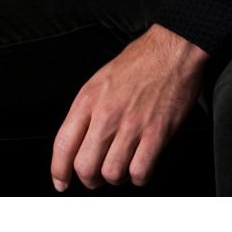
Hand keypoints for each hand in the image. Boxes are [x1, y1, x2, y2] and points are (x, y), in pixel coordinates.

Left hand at [50, 23, 209, 191]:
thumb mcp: (101, 79)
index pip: (63, 144)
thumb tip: (77, 141)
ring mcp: (132, 125)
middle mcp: (107, 113)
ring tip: (124, 165)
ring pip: (112, 174)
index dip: (59, 170)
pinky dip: (139, 176)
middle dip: (90, 178)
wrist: (172, 50)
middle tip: (99, 174)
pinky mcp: (157, 133)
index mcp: (89, 98)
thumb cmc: (140, 61)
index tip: (61, 181)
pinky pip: (140, 172)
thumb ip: (87, 109)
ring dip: (117, 177)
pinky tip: (142, 163)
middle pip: (85, 167)